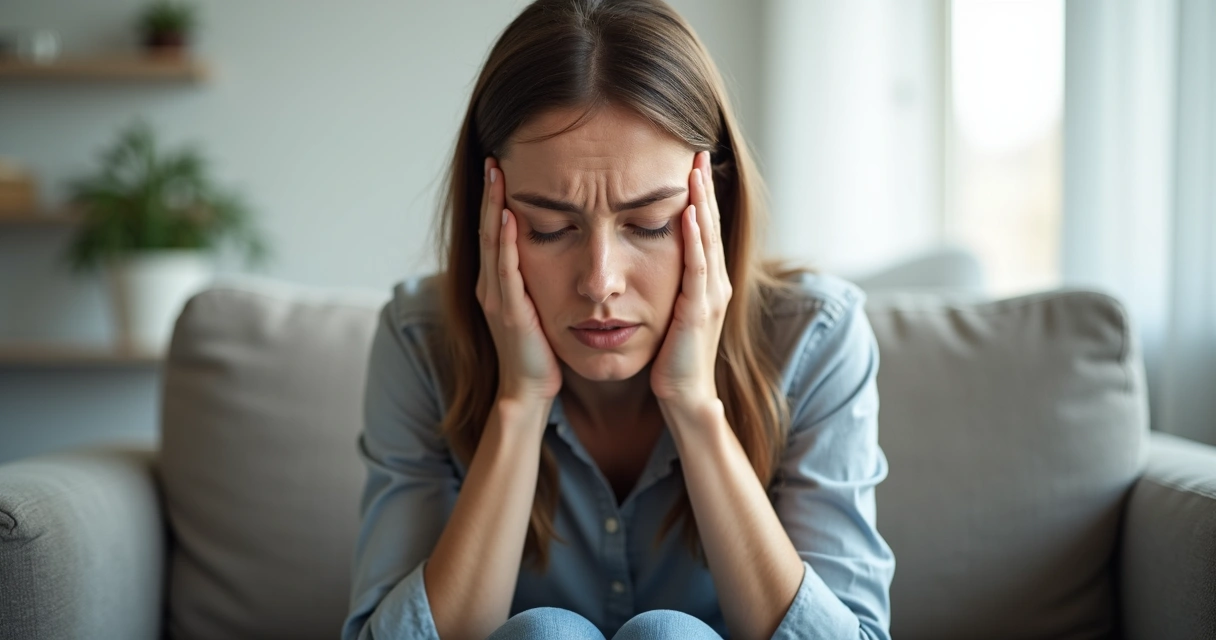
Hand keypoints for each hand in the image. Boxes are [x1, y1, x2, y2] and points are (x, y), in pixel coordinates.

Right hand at [475, 157, 563, 404]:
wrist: (528, 392)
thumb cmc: (539, 353)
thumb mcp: (538, 307)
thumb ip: (537, 281)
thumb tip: (558, 250)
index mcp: (497, 284)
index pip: (494, 232)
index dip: (495, 199)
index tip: (501, 167)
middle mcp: (491, 286)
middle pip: (487, 229)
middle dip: (490, 193)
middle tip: (494, 158)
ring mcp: (496, 298)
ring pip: (492, 243)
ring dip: (493, 207)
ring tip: (496, 174)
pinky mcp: (510, 312)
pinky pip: (506, 270)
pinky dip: (505, 241)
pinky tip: (507, 216)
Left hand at [650, 150, 731, 409]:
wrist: (684, 396)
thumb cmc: (672, 358)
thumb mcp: (668, 310)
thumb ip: (667, 283)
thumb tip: (647, 257)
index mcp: (706, 281)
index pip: (702, 227)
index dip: (699, 194)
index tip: (691, 160)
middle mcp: (714, 282)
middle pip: (709, 224)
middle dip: (704, 186)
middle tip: (698, 149)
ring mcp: (710, 295)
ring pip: (706, 238)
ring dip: (702, 202)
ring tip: (696, 169)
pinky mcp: (699, 310)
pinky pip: (697, 267)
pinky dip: (693, 238)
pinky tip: (688, 213)